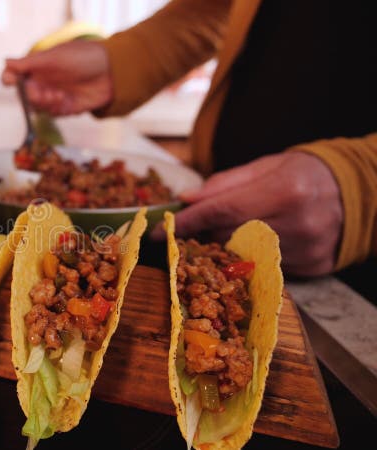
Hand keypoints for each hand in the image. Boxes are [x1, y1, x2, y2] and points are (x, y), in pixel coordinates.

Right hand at [1, 40, 112, 115]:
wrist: (112, 71)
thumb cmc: (83, 57)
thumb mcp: (55, 57)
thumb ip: (30, 63)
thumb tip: (5, 62)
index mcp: (38, 67)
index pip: (15, 76)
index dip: (9, 80)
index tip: (9, 81)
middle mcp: (44, 82)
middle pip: (25, 96)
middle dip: (32, 95)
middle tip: (41, 92)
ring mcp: (55, 95)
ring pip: (39, 108)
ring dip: (45, 104)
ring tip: (59, 96)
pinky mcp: (67, 107)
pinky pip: (54, 114)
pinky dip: (57, 110)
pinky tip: (66, 102)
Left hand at [150, 152, 342, 276]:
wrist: (355, 193)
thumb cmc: (303, 174)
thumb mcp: (266, 166)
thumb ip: (225, 183)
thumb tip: (186, 200)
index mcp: (284, 190)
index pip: (221, 211)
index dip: (186, 222)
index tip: (158, 232)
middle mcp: (296, 223)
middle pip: (227, 236)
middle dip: (200, 235)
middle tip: (183, 233)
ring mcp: (305, 250)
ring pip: (241, 257)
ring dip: (222, 249)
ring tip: (218, 237)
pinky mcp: (310, 268)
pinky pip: (263, 268)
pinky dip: (248, 258)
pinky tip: (248, 247)